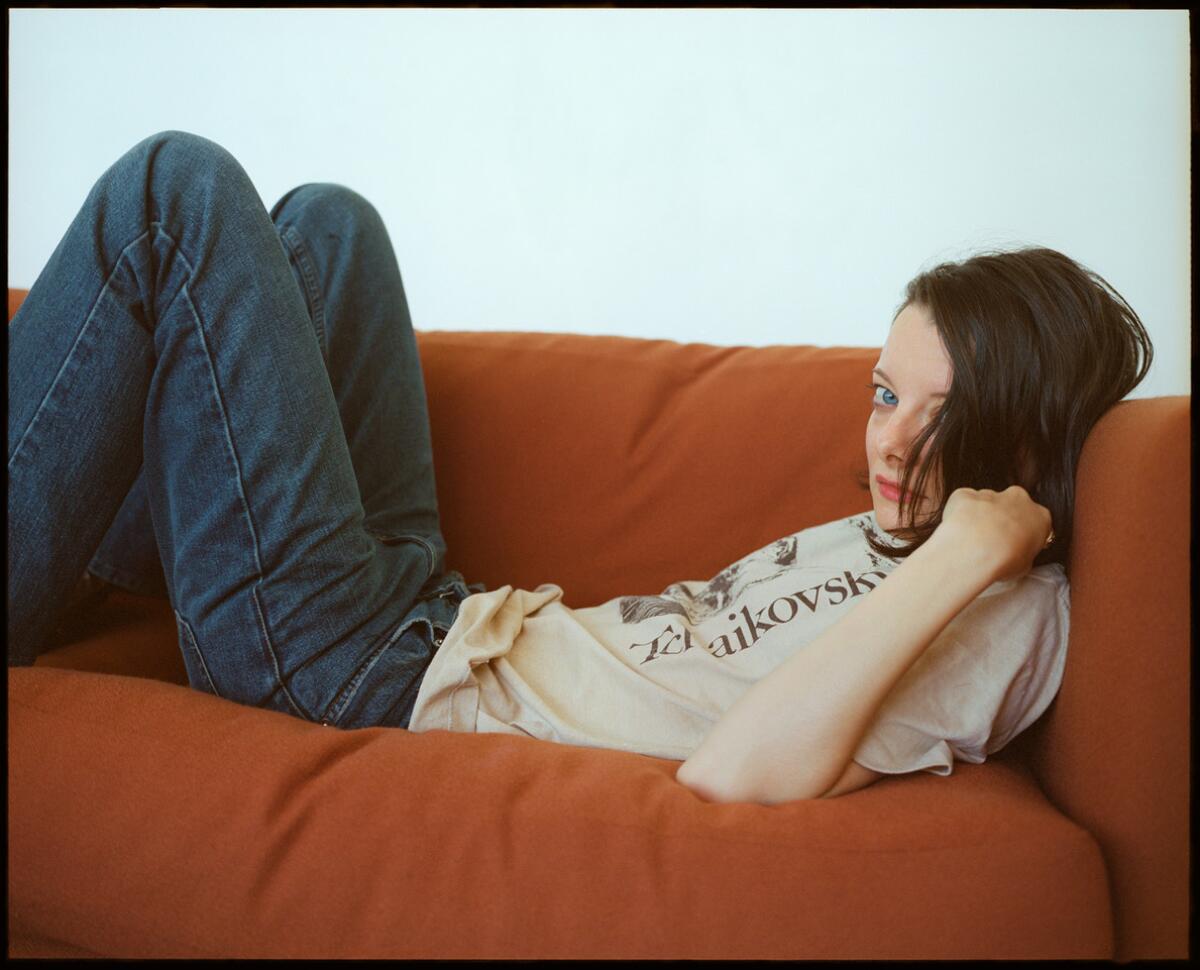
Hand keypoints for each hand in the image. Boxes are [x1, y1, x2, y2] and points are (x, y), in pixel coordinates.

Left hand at [934, 485, 1053, 584]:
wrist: (974, 551)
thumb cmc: (1003, 561)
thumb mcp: (1024, 567)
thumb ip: (1023, 554)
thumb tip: (1015, 555)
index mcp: (1040, 517)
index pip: (1035, 522)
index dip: (1023, 533)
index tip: (1014, 544)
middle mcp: (1018, 499)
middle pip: (1011, 506)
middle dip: (1001, 519)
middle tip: (990, 541)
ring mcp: (991, 494)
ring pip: (985, 502)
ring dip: (979, 516)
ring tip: (970, 539)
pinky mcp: (965, 494)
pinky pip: (962, 501)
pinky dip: (958, 512)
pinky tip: (957, 529)